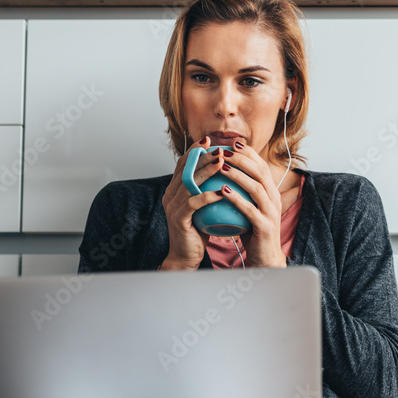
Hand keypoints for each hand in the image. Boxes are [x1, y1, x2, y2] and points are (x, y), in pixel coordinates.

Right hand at [161, 135, 228, 269]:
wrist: (186, 256)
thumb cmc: (199, 231)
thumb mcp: (204, 207)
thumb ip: (208, 190)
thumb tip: (227, 173)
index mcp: (175, 190)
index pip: (183, 164)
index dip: (195, 151)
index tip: (209, 141)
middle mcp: (170, 195)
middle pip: (185, 169)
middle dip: (202, 156)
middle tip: (219, 148)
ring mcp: (172, 206)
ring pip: (188, 183)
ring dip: (206, 171)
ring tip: (222, 163)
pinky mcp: (178, 218)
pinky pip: (193, 203)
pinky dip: (207, 196)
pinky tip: (222, 191)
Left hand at [217, 140, 287, 268]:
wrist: (264, 259)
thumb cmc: (252, 232)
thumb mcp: (248, 207)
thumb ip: (240, 192)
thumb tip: (221, 173)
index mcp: (270, 192)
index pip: (261, 166)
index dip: (248, 153)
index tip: (231, 143)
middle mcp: (274, 199)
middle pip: (260, 172)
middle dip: (242, 158)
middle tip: (223, 151)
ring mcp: (271, 212)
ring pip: (256, 187)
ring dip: (239, 175)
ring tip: (222, 166)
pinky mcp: (265, 226)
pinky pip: (250, 209)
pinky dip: (237, 198)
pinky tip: (223, 191)